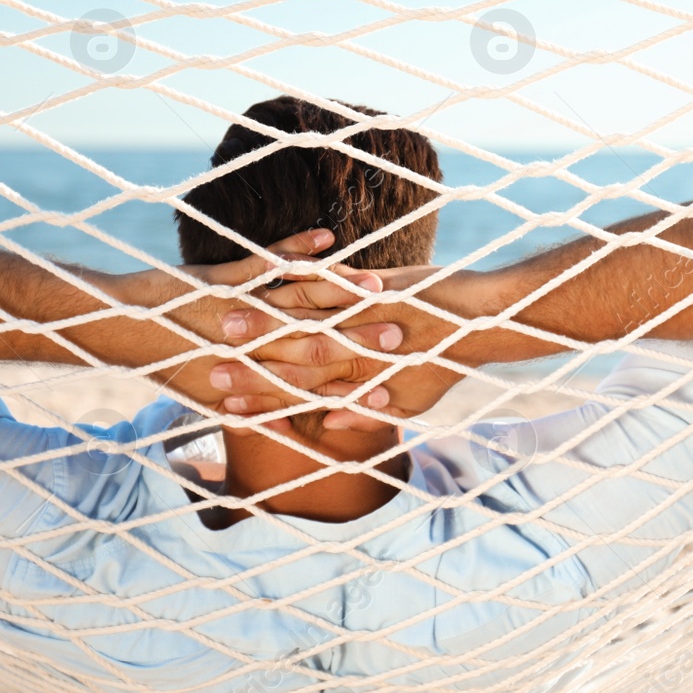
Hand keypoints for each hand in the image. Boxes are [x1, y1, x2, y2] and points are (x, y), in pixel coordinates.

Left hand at [115, 230, 404, 424]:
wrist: (115, 329)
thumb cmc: (163, 361)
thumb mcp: (208, 395)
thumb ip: (253, 412)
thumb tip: (285, 427)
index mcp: (248, 381)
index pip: (312, 385)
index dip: (352, 383)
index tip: (391, 381)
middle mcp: (248, 352)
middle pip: (317, 345)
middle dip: (363, 340)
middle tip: (404, 334)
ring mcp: (237, 314)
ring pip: (300, 305)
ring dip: (342, 296)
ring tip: (381, 287)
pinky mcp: (222, 280)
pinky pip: (268, 264)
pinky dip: (298, 251)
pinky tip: (328, 238)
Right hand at [217, 265, 501, 430]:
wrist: (485, 323)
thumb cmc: (446, 363)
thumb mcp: (408, 399)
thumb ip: (365, 411)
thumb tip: (329, 421)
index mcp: (361, 382)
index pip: (299, 398)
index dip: (260, 404)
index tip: (222, 409)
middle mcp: (357, 351)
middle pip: (289, 363)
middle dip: (245, 368)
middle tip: (207, 372)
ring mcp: (363, 316)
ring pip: (298, 322)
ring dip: (258, 323)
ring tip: (223, 321)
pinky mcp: (373, 284)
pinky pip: (326, 278)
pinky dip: (297, 271)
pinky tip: (266, 276)